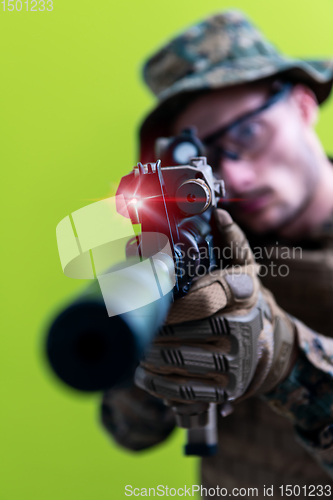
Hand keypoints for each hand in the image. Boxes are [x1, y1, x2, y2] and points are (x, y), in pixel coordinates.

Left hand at [135, 209, 296, 406]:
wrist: (264, 342)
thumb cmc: (241, 300)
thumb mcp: (242, 267)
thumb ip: (230, 241)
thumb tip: (218, 214)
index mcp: (242, 297)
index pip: (202, 301)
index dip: (171, 308)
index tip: (151, 308)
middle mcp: (242, 332)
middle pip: (183, 335)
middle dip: (151, 334)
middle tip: (131, 330)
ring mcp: (235, 365)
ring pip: (179, 364)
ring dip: (148, 359)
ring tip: (132, 350)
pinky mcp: (227, 389)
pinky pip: (185, 391)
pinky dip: (158, 384)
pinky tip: (144, 375)